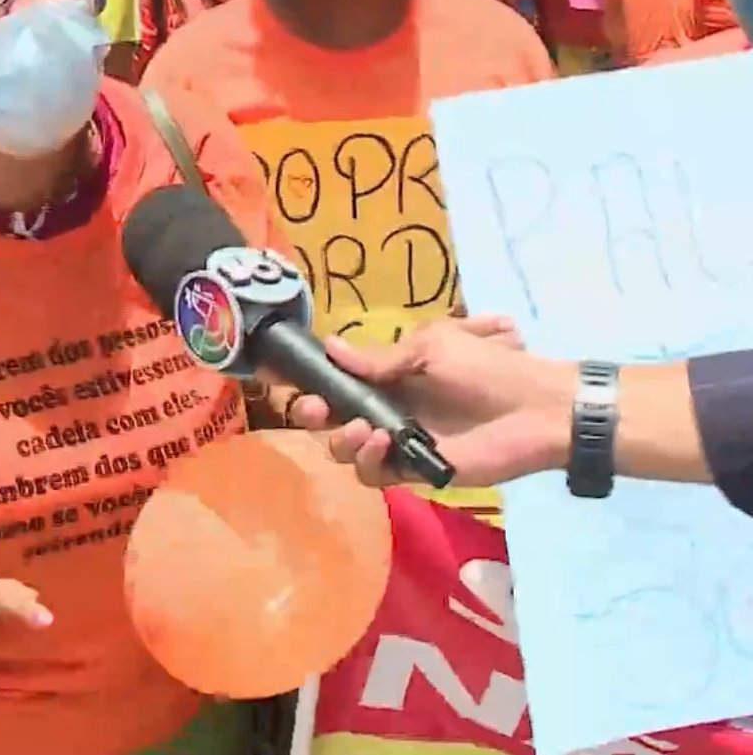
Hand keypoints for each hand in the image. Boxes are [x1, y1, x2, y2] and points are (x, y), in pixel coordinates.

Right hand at [290, 316, 575, 487]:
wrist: (536, 410)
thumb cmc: (488, 369)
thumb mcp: (434, 346)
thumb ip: (381, 358)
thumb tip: (330, 348)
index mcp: (388, 375)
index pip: (336, 379)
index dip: (309, 379)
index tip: (286, 376)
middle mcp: (385, 408)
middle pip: (329, 418)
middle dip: (310, 413)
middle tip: (313, 409)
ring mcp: (397, 442)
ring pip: (344, 449)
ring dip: (342, 439)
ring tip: (365, 429)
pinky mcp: (413, 471)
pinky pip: (373, 475)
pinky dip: (368, 461)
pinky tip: (383, 443)